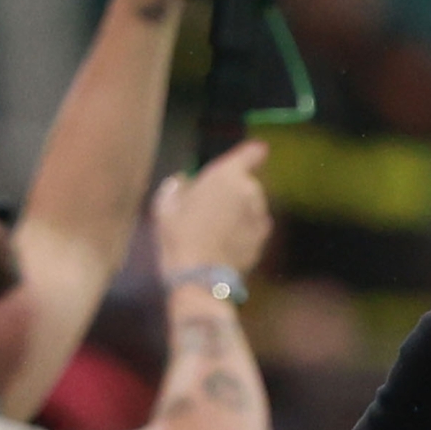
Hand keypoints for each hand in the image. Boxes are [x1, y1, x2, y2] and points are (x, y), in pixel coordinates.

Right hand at [153, 140, 271, 272]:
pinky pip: (255, 226)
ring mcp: (260, 214)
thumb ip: (177, 186)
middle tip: (211, 209)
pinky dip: (246, 230)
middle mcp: (249, 190)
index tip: (255, 153)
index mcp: (226, 175)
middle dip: (234, 191)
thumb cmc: (178, 236)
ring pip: (252, 206)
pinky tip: (226, 242)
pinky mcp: (264, 237)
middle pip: (247, 183)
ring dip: (240, 211)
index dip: (253, 153)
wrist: (199, 276)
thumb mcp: (166, 206)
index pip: (252, 153)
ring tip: (216, 230)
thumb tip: (184, 181)